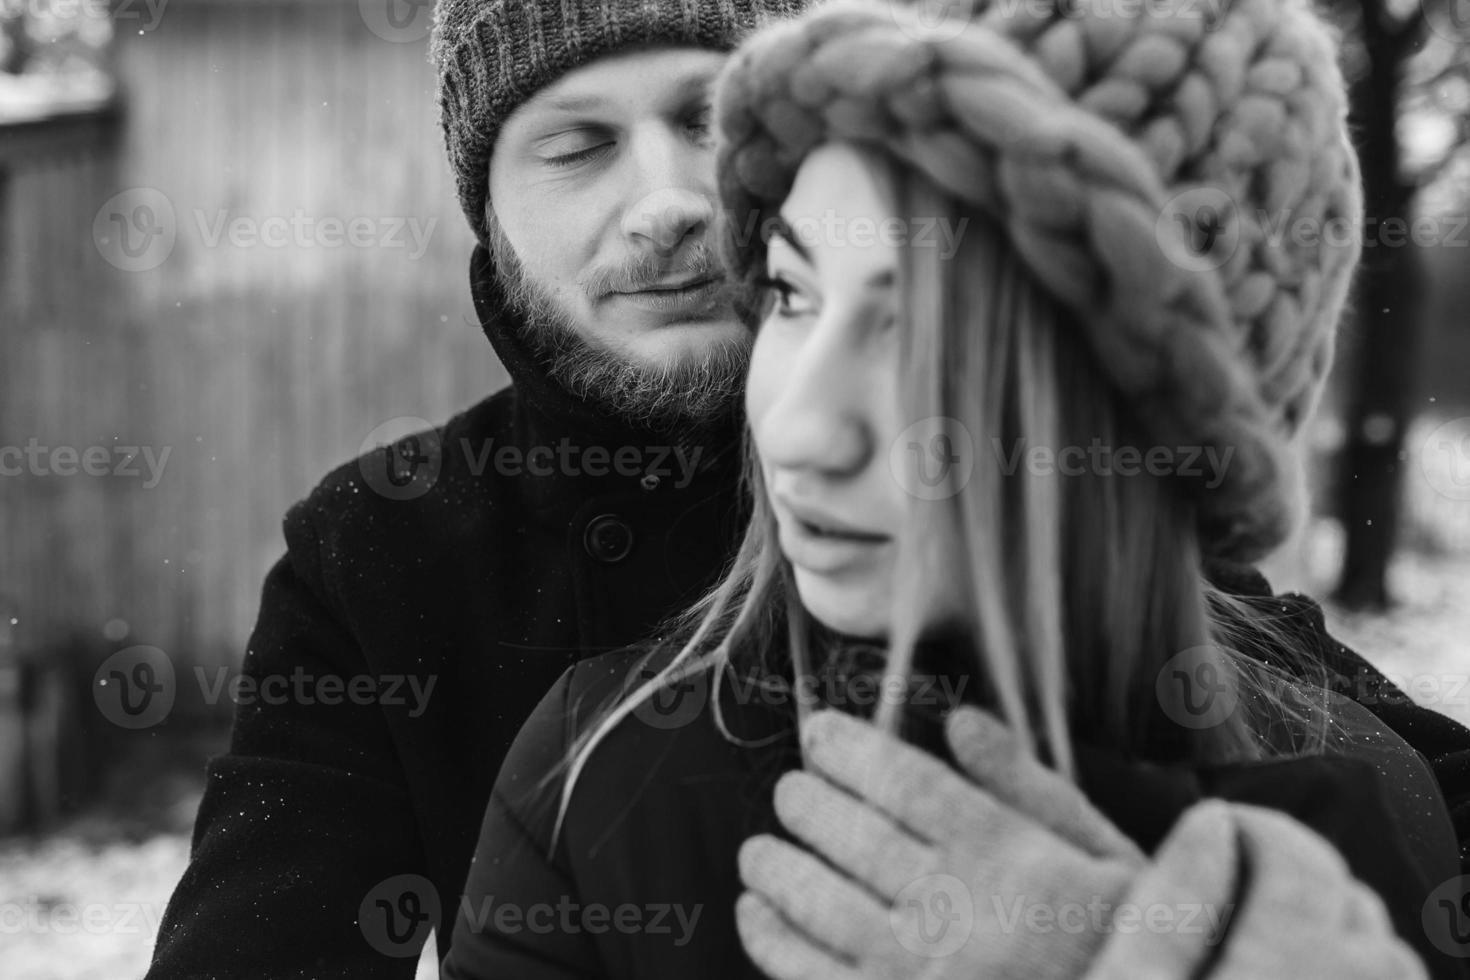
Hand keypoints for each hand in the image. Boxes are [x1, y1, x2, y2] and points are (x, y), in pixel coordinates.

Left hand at [736, 708, 1141, 979]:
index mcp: (1010, 855)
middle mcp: (961, 909)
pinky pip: (813, 976)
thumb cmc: (1120, 938)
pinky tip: (756, 914)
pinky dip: (772, 941)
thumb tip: (961, 720)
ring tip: (758, 852)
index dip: (850, 748)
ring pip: (823, 905)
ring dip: (778, 870)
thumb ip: (1031, 787)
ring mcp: (924, 971)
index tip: (818, 732)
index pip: (906, 780)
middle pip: (855, 837)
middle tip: (788, 790)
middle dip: (807, 805)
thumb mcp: (1103, 856)